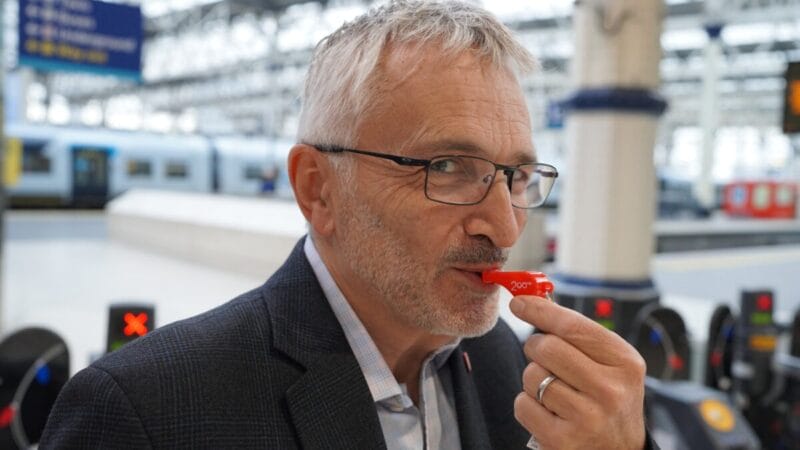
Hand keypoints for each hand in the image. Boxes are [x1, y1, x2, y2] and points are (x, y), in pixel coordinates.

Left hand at [509, 295, 646, 449]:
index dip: (541, 311)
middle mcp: (610, 390)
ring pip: (532, 375)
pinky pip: (522, 405)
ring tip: (553, 390)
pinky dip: (527, 405)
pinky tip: (548, 412)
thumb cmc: (608, 398)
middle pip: (547, 348)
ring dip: (533, 378)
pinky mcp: (563, 440)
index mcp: (624, 363)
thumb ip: (578, 335)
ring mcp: (587, 417)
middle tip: (542, 355)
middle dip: (536, 347)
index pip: (573, 327)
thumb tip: (532, 303)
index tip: (519, 303)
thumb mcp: (610, 364)